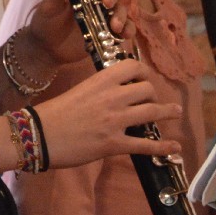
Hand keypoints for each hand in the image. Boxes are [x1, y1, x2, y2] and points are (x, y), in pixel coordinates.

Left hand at [22, 0, 134, 64]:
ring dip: (121, 13)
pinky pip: (127, 26)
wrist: (48, 48)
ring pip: (125, 4)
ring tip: (113, 25)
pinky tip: (122, 35)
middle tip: (105, 0)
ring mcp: (107, 10)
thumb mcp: (49, 4)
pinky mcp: (111, 28)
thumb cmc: (47, 20)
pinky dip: (128, 29)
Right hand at [34, 58, 179, 167]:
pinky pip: (146, 145)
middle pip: (147, 89)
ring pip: (152, 112)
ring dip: (167, 112)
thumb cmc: (55, 112)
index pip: (133, 67)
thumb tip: (116, 92)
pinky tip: (174, 146)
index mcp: (101, 80)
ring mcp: (115, 121)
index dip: (143, 73)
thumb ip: (100, 89)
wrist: (40, 134)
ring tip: (175, 112)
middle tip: (151, 102)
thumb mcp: (80, 91)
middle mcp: (113, 97)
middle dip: (153, 96)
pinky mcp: (114, 144)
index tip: (144, 79)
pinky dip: (163, 147)